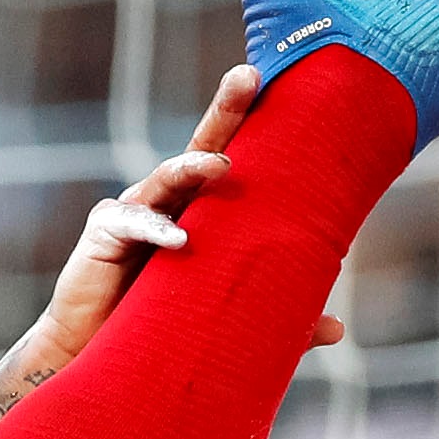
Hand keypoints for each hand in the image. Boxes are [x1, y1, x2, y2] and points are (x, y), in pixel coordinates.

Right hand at [13, 67, 345, 380]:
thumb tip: (336, 329)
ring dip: (192, 166)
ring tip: (222, 167)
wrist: (101, 362)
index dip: (258, 125)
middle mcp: (172, 201)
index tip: (287, 88)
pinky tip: (179, 241)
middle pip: (203, 146)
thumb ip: (277, 319)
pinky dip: (155, 230)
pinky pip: (131, 222)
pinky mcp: (104, 233)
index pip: (237, 161)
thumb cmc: (164, 331)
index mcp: (206, 212)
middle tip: (249, 76)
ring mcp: (136, 212)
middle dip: (227, 109)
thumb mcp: (228, 321)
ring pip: (166, 177)